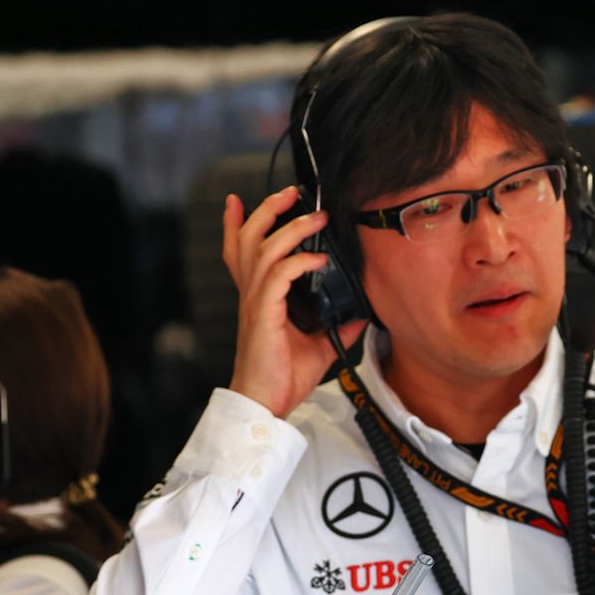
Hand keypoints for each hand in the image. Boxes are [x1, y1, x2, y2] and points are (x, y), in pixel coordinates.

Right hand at [223, 186, 366, 417]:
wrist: (267, 402)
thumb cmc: (283, 376)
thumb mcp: (317, 346)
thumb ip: (336, 327)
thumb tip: (360, 315)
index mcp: (258, 298)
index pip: (238, 252)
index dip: (234, 224)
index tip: (235, 200)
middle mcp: (252, 294)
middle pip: (248, 238)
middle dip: (267, 209)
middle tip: (289, 192)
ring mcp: (256, 302)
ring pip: (264, 248)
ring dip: (290, 227)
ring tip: (315, 216)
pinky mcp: (264, 313)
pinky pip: (278, 275)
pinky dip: (299, 261)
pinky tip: (319, 259)